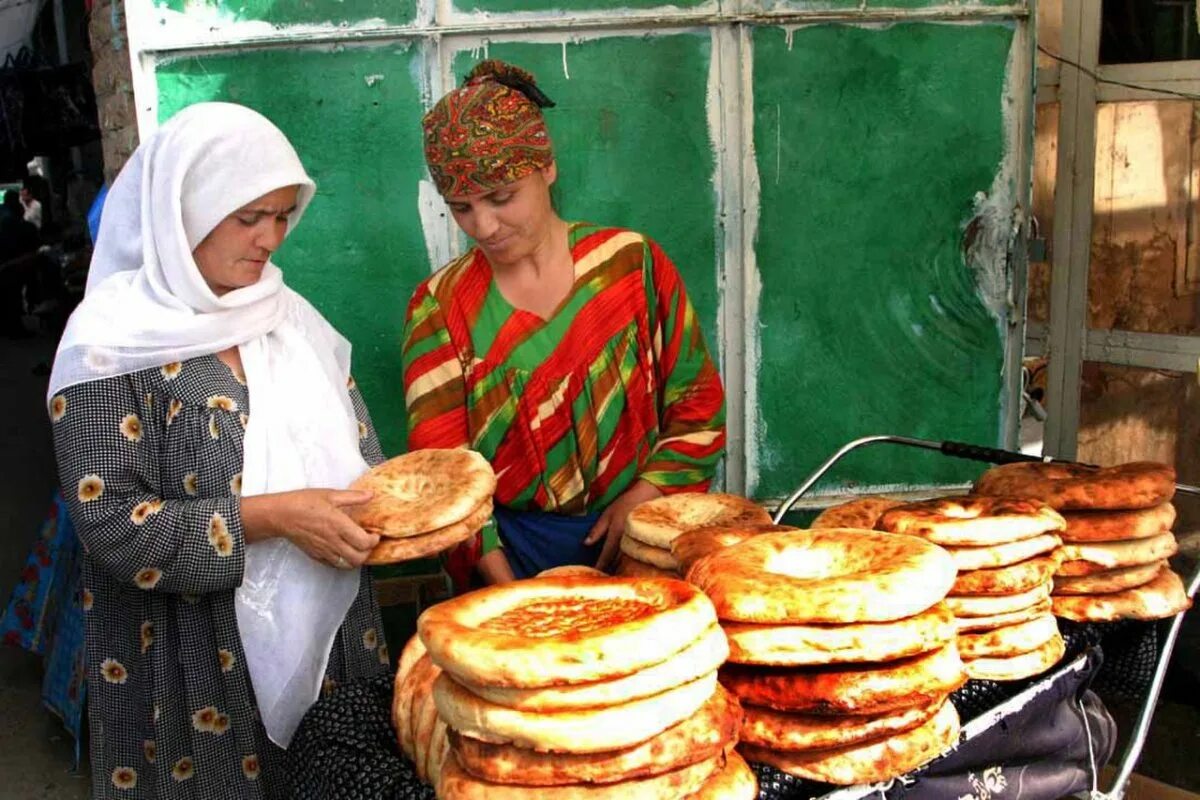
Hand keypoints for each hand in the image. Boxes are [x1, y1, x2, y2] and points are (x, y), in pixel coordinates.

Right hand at [241, 489, 379, 568]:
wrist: (281, 515)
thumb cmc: (303, 502)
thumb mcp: (330, 494)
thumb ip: (352, 496)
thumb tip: (371, 494)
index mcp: (338, 524)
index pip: (363, 542)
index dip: (374, 540)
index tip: (374, 533)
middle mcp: (333, 541)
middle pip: (359, 558)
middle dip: (368, 552)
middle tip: (368, 542)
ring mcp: (324, 551)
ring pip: (348, 565)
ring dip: (357, 558)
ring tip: (358, 547)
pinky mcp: (316, 556)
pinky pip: (335, 565)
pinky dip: (344, 561)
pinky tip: (344, 550)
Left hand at [585, 480, 662, 571]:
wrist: (648, 495)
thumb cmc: (625, 503)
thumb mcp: (608, 514)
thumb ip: (597, 530)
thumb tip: (586, 544)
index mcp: (616, 533)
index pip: (606, 555)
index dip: (600, 566)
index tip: (594, 576)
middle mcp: (626, 539)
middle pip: (616, 562)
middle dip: (608, 571)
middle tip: (601, 580)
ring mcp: (636, 541)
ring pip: (625, 561)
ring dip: (618, 569)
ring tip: (611, 577)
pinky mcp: (643, 541)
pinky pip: (633, 556)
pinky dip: (627, 563)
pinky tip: (624, 568)